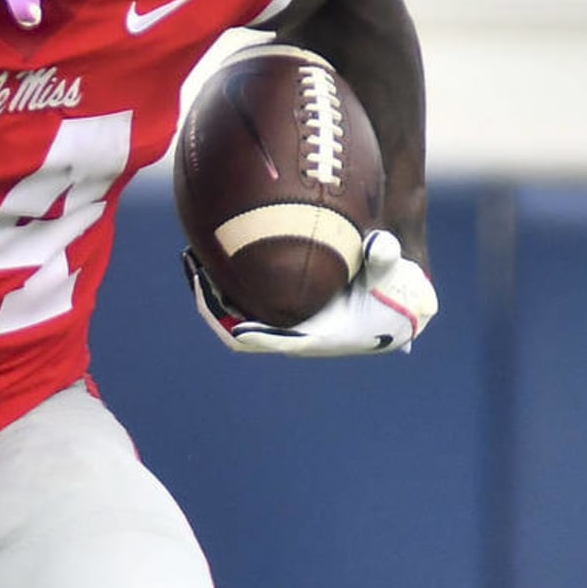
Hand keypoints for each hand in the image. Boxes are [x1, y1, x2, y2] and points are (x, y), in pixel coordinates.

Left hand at [186, 230, 437, 356]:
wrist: (393, 295)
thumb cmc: (392, 286)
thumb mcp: (392, 271)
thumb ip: (384, 259)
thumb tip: (378, 245)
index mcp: (316, 338)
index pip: (270, 342)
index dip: (246, 333)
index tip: (227, 318)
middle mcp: (292, 335)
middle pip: (238, 329)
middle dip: (213, 305)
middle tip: (195, 270)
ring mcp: (282, 322)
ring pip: (234, 313)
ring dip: (212, 292)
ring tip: (192, 256)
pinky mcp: (277, 307)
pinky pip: (241, 299)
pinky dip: (225, 281)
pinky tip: (211, 249)